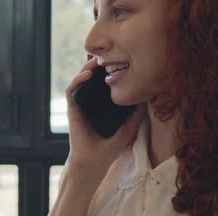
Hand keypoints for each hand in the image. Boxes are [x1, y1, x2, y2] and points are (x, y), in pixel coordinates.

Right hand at [64, 56, 146, 173]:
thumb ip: (136, 116)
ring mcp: (80, 104)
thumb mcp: (127, 129)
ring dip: (86, 68)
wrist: (93, 162)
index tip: (119, 61)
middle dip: (98, 65)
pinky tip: (86, 75)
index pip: (103, 83)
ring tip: (96, 61)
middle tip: (107, 55)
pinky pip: (72, 90)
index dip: (108, 71)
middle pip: (91, 78)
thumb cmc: (108, 148)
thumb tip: (146, 100)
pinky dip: (77, 80)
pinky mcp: (72, 109)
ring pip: (80, 80)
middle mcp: (90, 102)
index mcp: (101, 105)